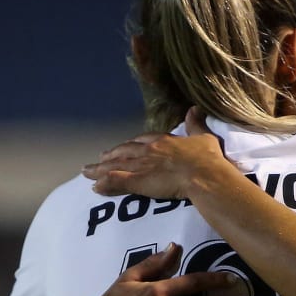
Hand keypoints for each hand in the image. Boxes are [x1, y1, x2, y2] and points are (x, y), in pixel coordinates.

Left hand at [82, 107, 231, 197]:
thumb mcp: (204, 137)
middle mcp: (149, 151)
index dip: (131, 145)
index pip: (142, 140)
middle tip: (99, 158)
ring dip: (99, 169)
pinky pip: (116, 181)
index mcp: (164, 141)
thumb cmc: (208, 158)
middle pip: (123, 152)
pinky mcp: (138, 180)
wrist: (204, 174)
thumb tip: (195, 108)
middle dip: (110, 155)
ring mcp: (142, 165)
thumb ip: (196, 124)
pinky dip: (104, 183)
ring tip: (87, 172)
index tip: (123, 147)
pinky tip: (95, 187)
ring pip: (115, 166)